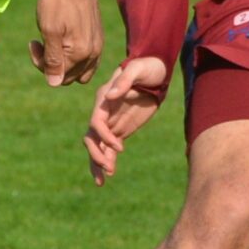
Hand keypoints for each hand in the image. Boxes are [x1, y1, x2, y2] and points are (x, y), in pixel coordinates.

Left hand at [30, 0, 102, 87]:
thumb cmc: (57, 3)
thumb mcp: (49, 31)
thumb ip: (52, 59)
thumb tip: (54, 84)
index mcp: (81, 54)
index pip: (59, 77)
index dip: (41, 65)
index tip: (33, 44)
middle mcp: (93, 54)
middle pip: (69, 76)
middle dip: (51, 64)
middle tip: (39, 43)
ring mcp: (98, 47)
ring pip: (79, 71)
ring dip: (62, 62)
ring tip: (51, 42)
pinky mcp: (98, 39)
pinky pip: (87, 60)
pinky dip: (73, 56)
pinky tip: (63, 40)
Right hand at [85, 56, 170, 184]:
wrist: (157, 72)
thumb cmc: (148, 67)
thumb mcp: (138, 69)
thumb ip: (124, 81)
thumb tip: (110, 96)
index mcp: (104, 99)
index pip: (96, 122)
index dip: (104, 136)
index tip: (119, 147)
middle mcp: (104, 113)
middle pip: (91, 138)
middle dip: (97, 154)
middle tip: (108, 169)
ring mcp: (111, 123)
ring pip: (98, 147)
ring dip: (98, 163)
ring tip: (103, 180)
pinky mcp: (121, 131)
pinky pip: (110, 149)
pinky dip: (108, 161)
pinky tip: (108, 175)